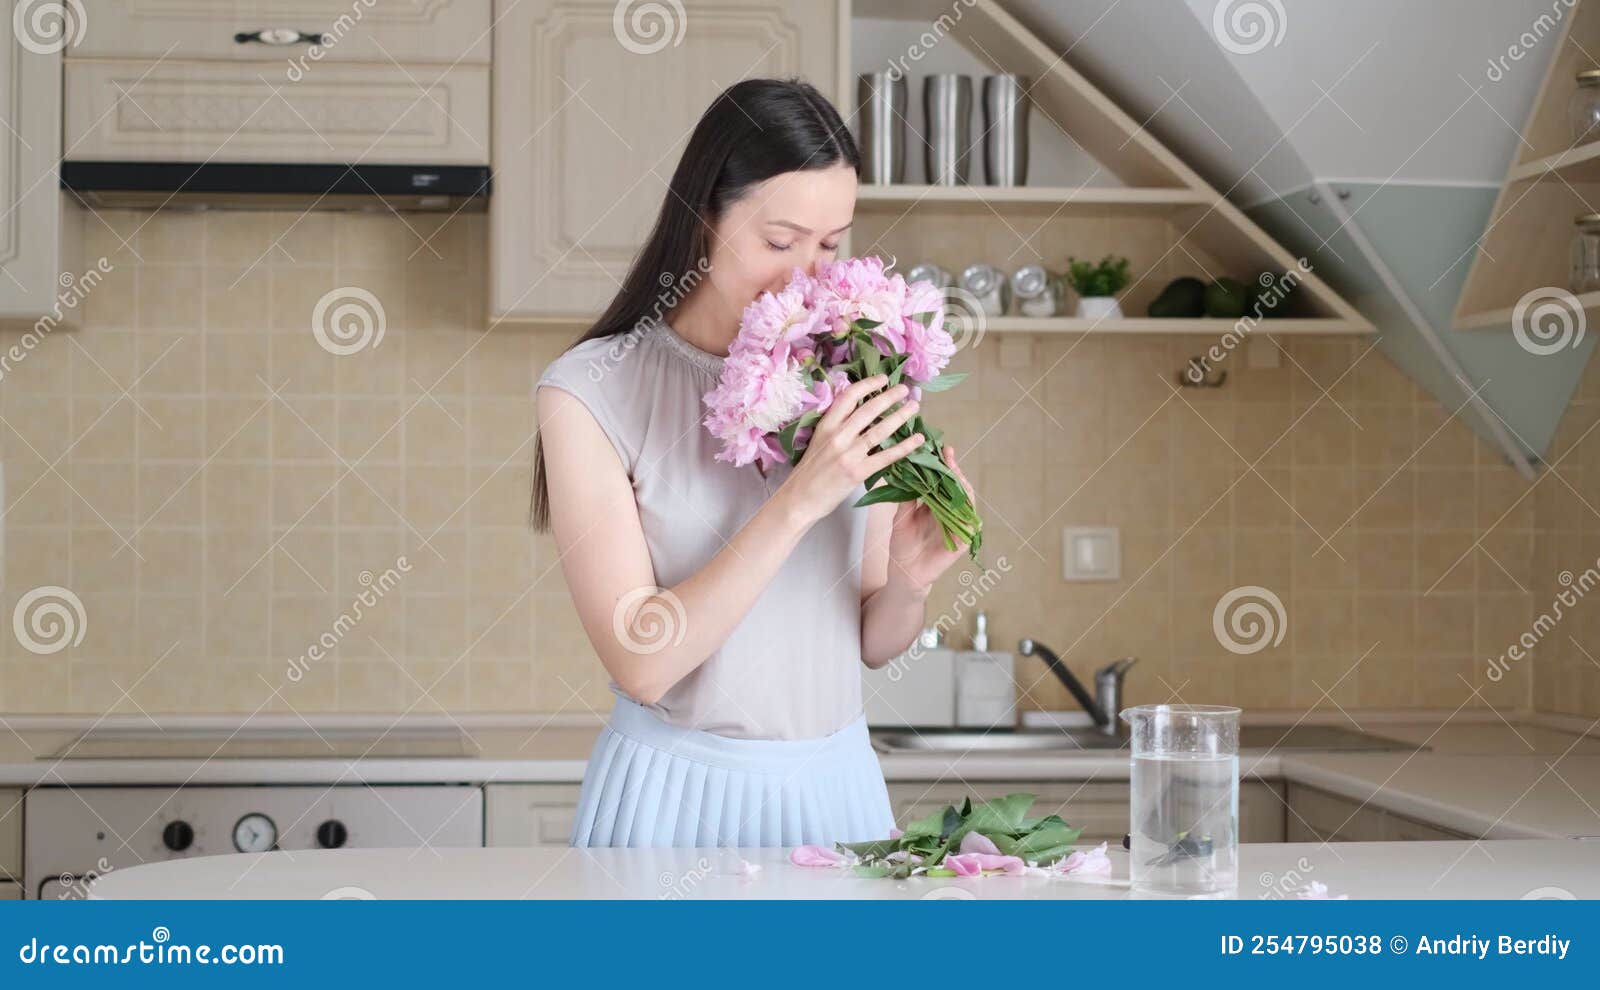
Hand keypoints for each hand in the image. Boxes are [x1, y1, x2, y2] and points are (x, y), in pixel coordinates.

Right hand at [775, 374, 922, 526]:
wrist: (800, 498)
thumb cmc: (809, 471)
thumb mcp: (818, 440)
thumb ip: (836, 426)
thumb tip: (860, 412)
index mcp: (826, 425)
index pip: (849, 397)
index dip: (868, 385)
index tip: (883, 379)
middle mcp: (838, 436)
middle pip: (868, 410)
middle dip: (889, 397)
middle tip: (906, 389)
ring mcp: (848, 454)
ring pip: (880, 430)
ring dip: (900, 417)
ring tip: (914, 408)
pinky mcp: (858, 472)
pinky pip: (886, 456)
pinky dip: (904, 447)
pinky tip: (918, 440)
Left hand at [884, 444, 977, 593]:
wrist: (903, 572)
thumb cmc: (902, 545)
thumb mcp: (901, 517)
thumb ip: (906, 498)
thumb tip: (906, 471)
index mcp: (936, 505)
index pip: (944, 481)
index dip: (944, 465)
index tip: (941, 449)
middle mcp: (950, 513)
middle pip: (958, 487)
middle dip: (954, 470)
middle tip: (948, 455)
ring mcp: (958, 527)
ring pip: (966, 502)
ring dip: (961, 486)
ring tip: (954, 472)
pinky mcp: (961, 542)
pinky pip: (968, 524)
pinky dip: (965, 511)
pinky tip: (960, 498)